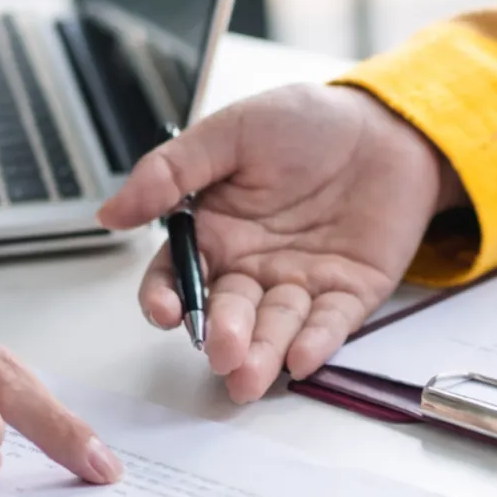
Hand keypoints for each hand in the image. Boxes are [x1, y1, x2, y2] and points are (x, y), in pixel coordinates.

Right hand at [97, 84, 468, 402]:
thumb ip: (169, 172)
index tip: (166, 312)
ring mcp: (300, 283)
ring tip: (250, 375)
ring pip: (275, 327)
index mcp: (214, 233)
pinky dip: (317, 343)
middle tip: (222, 350)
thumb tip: (109, 213)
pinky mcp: (350, 292)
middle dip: (222, 335)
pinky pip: (331, 323)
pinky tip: (303, 358)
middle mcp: (251, 267)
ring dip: (262, 353)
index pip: (177, 278)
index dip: (167, 299)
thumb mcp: (229, 133)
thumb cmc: (304, 123)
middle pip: (227, 311)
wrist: (386, 121)